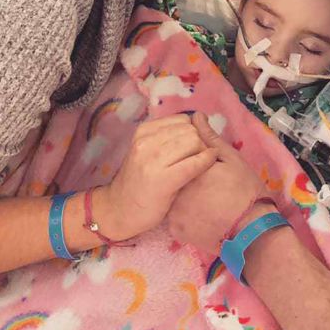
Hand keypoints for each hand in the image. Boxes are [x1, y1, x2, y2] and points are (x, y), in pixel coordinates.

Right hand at [102, 114, 218, 239]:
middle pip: (190, 131)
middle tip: (199, 158)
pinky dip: (206, 162)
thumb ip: (168, 137)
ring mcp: (153, 160)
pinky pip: (194, 163)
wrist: (120, 211)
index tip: (193, 148)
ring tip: (200, 165)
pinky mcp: (163, 180)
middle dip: (201, 142)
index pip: (182, 120)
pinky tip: (210, 165)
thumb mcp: (147, 152)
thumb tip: (201, 119)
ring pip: (194, 143)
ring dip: (203, 152)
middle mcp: (146, 142)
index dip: (194, 133)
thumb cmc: (139, 182)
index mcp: (143, 132)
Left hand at [166, 113, 266, 254]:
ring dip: (183, 196)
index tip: (208, 170)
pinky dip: (184, 215)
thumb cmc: (246, 192)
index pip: (180, 157)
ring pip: (173, 198)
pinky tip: (201, 215)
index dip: (192, 160)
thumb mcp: (231, 160)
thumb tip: (196, 116)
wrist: (252, 232)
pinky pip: (175, 218)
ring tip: (205, 201)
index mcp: (189, 170)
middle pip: (175, 177)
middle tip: (208, 188)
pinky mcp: (177, 231)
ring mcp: (174, 213)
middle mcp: (176, 190)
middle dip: (185, 177)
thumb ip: (210, 138)